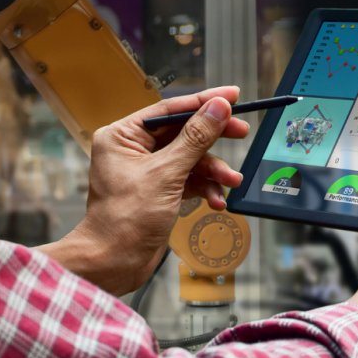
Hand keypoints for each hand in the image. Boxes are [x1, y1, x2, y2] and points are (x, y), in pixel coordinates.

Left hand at [37, 87, 249, 294]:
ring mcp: (147, 171)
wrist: (114, 262)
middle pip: (184, 132)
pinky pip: (189, 179)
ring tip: (231, 181)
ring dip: (213, 170)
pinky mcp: (159, 191)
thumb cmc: (126, 218)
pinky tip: (216, 200)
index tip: (233, 96)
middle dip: (214, 138)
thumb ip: (196, 138)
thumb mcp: (167, 173)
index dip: (204, 101)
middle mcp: (133, 149)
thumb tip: (218, 107)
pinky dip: (205, 188)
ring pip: (191, 158)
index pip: (170, 109)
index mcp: (123, 136)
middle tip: (242, 132)